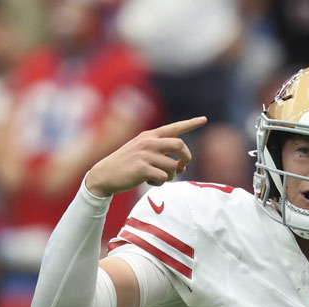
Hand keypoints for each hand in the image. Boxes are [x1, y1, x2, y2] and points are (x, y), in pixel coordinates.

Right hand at [84, 116, 206, 196]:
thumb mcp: (142, 153)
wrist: (104, 175)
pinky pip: (163, 178)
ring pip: (173, 167)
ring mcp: (145, 155)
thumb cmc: (126, 166)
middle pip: (180, 145)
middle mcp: (148, 142)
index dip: (190, 123)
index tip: (204, 119)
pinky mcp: (142, 168)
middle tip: (182, 168)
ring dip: (169, 176)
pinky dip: (159, 183)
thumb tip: (181, 167)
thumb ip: (161, 155)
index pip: (174, 128)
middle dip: (186, 158)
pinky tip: (149, 182)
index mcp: (149, 136)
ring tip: (156, 178)